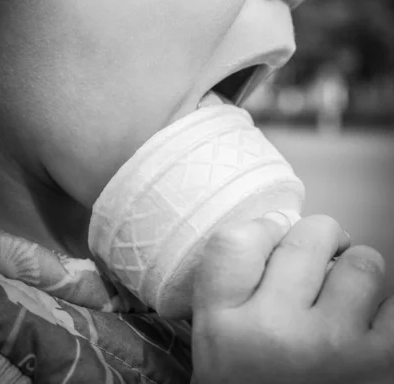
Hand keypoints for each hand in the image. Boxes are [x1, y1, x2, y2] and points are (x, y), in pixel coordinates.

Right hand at [192, 214, 393, 383]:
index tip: (273, 243)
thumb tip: (284, 222)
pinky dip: (384, 310)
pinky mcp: (379, 364)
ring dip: (354, 276)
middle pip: (309, 235)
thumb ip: (232, 274)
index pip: (239, 239)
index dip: (263, 230)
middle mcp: (275, 334)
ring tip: (339, 303)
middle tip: (310, 270)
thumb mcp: (212, 334)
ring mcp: (332, 347)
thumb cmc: (250, 379)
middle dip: (316, 242)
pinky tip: (364, 324)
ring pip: (363, 263)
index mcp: (222, 326)